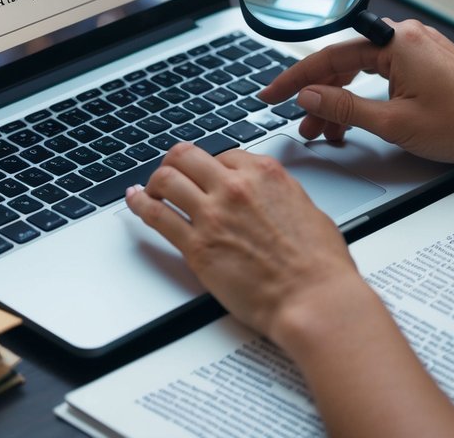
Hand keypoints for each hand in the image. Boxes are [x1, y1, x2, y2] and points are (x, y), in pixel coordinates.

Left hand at [125, 143, 369, 340]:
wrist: (314, 299)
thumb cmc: (319, 264)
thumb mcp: (306, 207)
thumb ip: (278, 193)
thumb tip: (267, 194)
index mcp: (265, 174)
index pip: (222, 154)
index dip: (210, 165)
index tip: (204, 174)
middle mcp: (235, 187)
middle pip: (186, 156)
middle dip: (174, 162)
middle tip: (170, 172)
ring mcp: (213, 215)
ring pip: (165, 179)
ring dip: (154, 182)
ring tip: (151, 190)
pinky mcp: (196, 246)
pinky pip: (156, 215)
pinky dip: (138, 204)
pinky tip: (134, 200)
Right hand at [259, 19, 453, 164]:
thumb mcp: (393, 122)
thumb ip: (344, 107)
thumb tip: (309, 97)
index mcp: (397, 41)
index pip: (331, 56)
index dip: (296, 79)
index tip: (273, 94)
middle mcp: (406, 36)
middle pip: (344, 62)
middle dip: (318, 95)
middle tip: (296, 118)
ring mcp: (416, 48)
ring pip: (360, 70)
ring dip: (339, 99)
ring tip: (323, 131)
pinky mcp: (423, 62)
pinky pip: (380, 73)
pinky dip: (362, 96)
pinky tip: (351, 120)